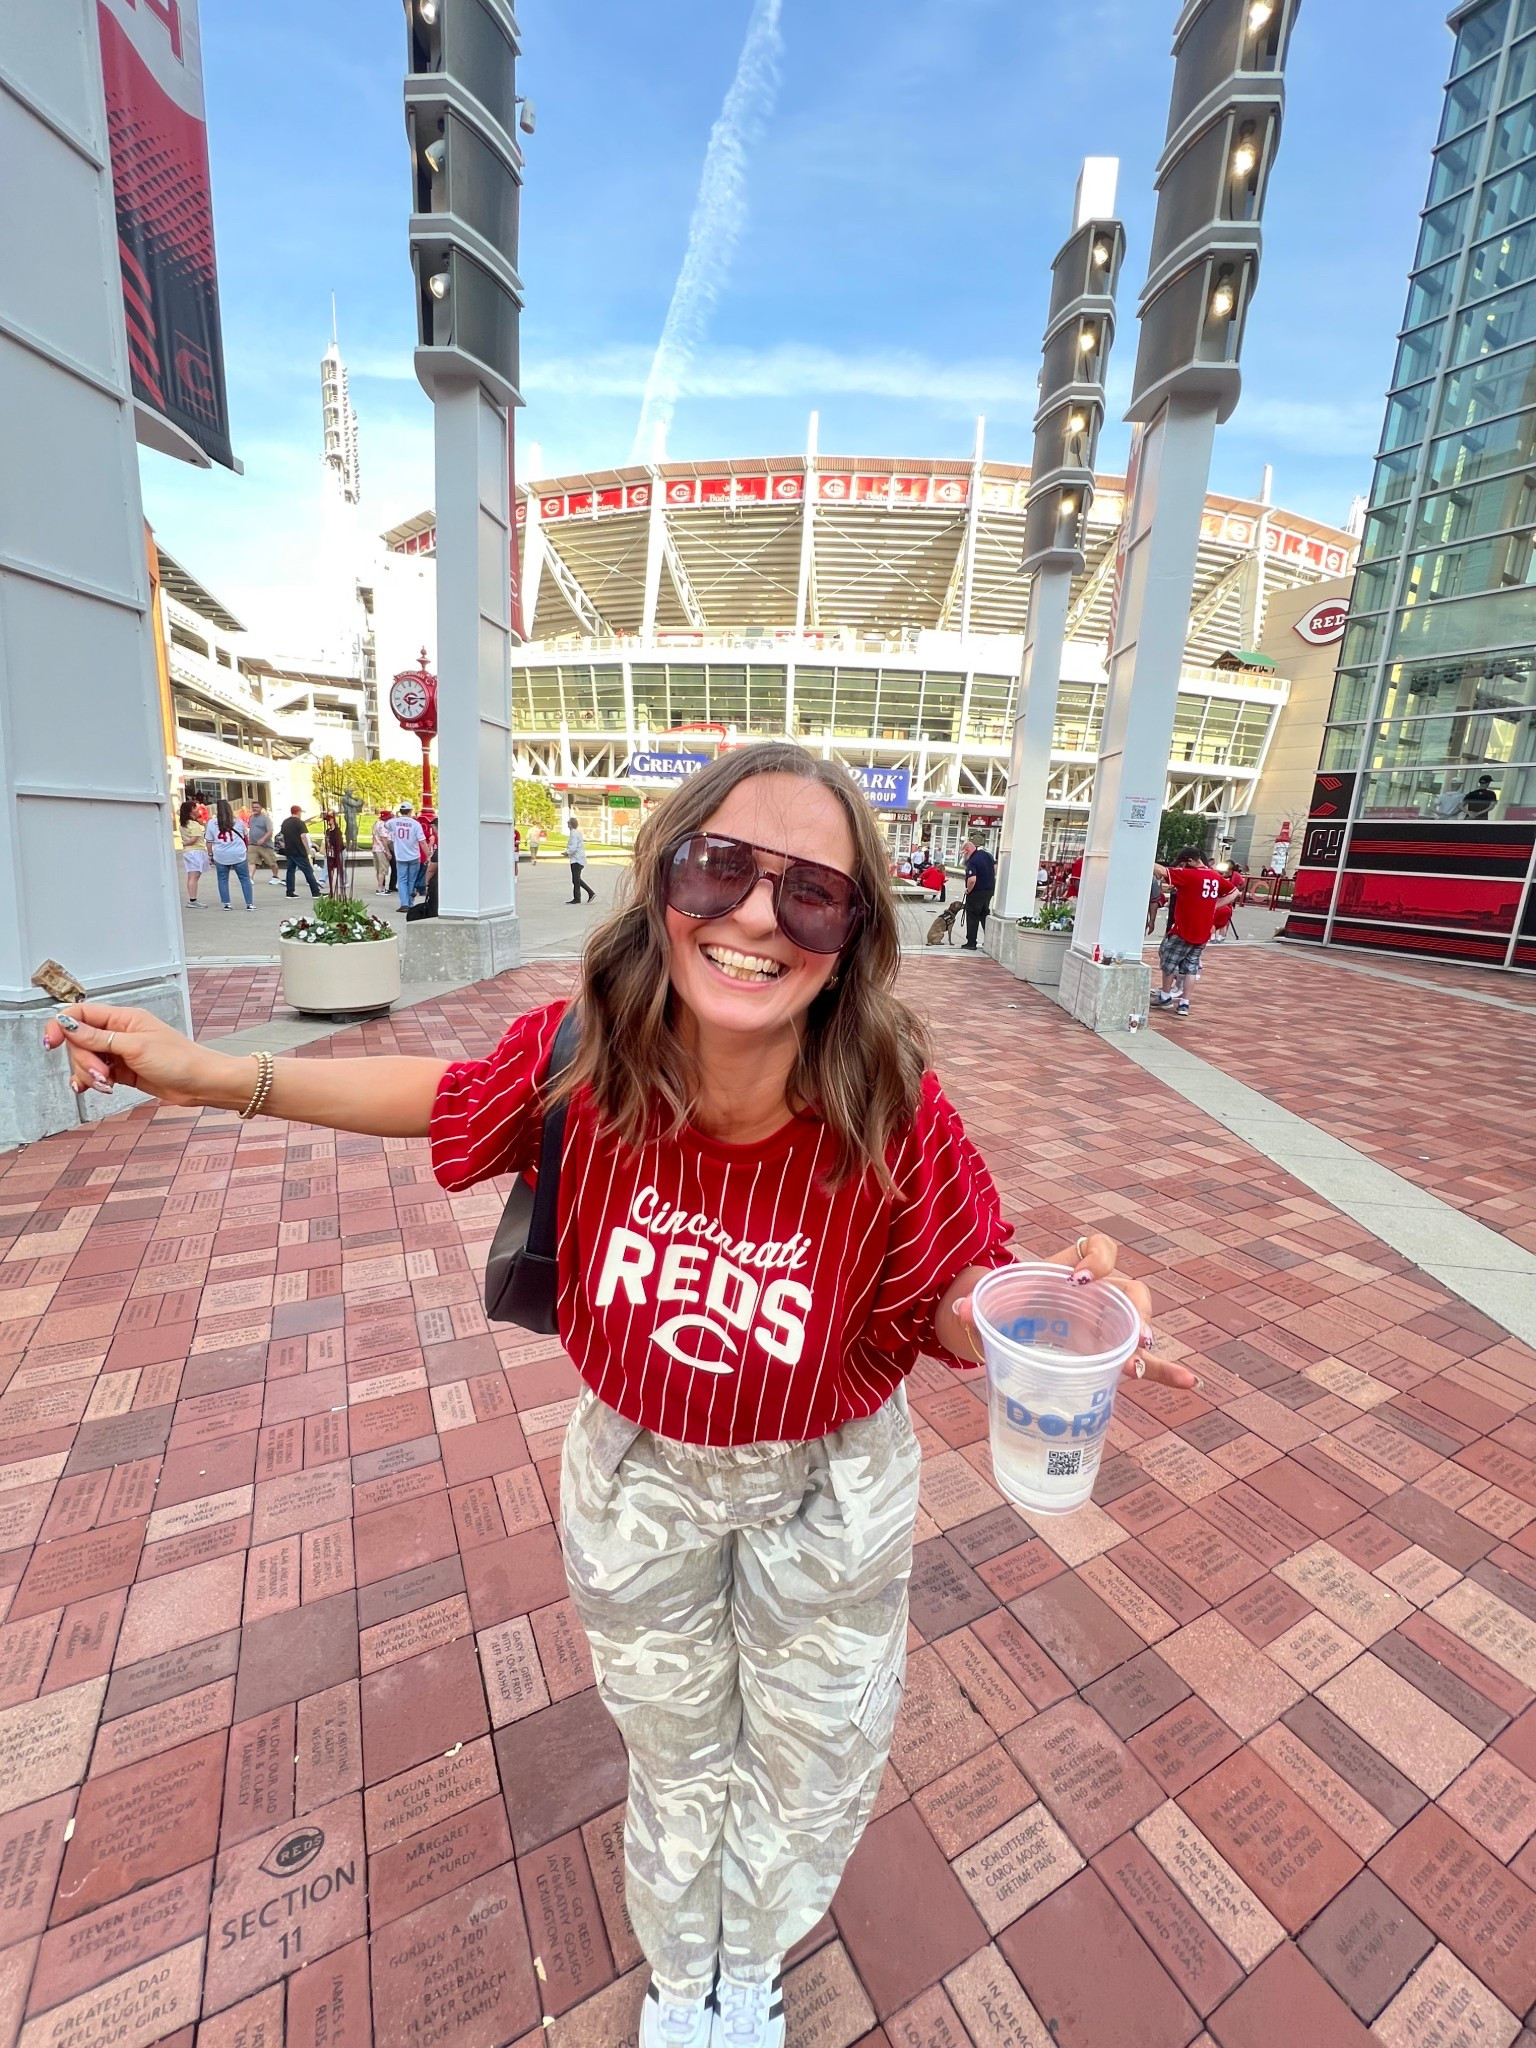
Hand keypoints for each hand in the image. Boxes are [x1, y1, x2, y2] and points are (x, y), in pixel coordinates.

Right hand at [42, 1003, 234, 1107]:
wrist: (201, 1084)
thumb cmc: (180, 1060)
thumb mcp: (135, 1047)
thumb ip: (98, 1038)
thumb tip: (68, 1024)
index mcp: (124, 1018)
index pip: (80, 1014)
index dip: (61, 1026)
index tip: (52, 1043)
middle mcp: (119, 1033)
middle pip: (79, 1041)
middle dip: (83, 1060)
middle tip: (101, 1073)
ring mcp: (120, 1053)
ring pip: (86, 1060)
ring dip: (89, 1074)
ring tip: (106, 1084)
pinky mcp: (122, 1071)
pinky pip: (96, 1074)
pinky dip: (92, 1082)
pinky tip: (97, 1088)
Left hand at [951, 1231, 1197, 1390]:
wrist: (1014, 1323)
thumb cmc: (1011, 1302)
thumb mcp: (997, 1299)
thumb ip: (979, 1303)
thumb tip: (958, 1311)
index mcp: (1074, 1268)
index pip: (1099, 1247)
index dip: (1096, 1259)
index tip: (1078, 1278)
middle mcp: (1101, 1291)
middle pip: (1131, 1286)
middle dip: (1132, 1305)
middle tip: (1125, 1328)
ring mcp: (1111, 1322)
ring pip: (1141, 1321)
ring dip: (1146, 1336)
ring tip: (1140, 1357)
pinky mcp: (1115, 1353)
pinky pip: (1149, 1361)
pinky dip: (1167, 1372)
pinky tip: (1191, 1383)